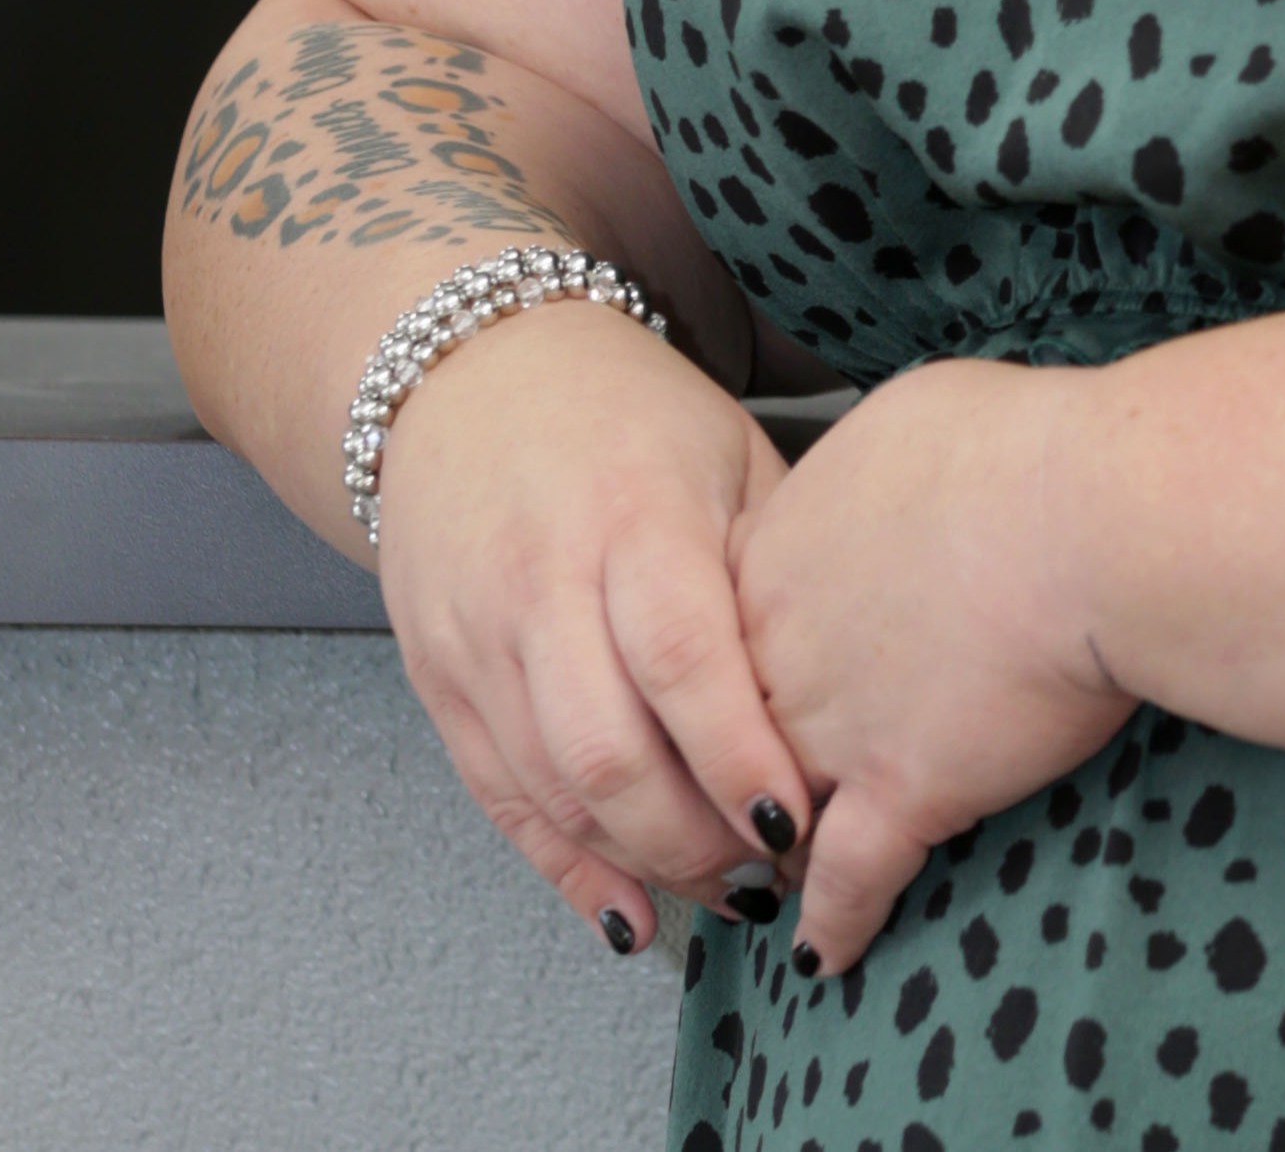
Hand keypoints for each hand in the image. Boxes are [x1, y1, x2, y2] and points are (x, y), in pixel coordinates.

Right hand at [375, 297, 817, 946]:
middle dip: (696, 838)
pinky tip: (632, 911)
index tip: (803, 826)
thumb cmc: (631, 417)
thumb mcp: (727, 454)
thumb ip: (774, 565)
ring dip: (644, 861)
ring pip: (554, 789)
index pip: (682, 660)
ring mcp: (476, 636)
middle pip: (609, 750)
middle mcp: (542, 582)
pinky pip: (501, 801)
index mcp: (631, 516)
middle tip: (774, 873)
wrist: (470, 373)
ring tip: (727, 893)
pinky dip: (568, 867)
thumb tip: (849, 686)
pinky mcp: (435, 678)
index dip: (738, 758)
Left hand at [732, 357, 1136, 979]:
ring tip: (761, 881)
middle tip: (730, 798)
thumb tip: (899, 467)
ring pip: (769, 809)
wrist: (1083, 514)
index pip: (715, 622)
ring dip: (766, 850)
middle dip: (726, 766)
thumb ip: (875, 461)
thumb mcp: (915, 413)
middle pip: (724, 724)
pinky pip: (847, 881)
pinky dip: (834, 924)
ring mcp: (834, 727)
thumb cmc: (1020, 445)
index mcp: (779, 547)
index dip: (728, 662)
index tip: (737, 686)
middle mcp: (782, 643)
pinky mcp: (903, 791)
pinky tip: (821, 954)